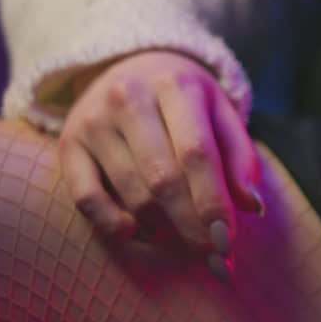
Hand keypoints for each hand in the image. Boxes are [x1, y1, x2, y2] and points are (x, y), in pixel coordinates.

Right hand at [58, 50, 262, 279]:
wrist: (130, 64)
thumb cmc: (186, 99)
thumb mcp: (221, 113)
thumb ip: (239, 158)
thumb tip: (252, 208)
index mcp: (175, 85)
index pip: (197, 153)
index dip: (213, 202)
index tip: (228, 242)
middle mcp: (129, 98)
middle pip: (163, 178)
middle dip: (191, 225)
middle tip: (213, 257)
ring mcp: (93, 120)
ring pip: (131, 192)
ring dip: (162, 227)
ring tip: (187, 240)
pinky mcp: (68, 142)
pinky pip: (86, 198)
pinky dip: (113, 223)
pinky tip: (139, 230)